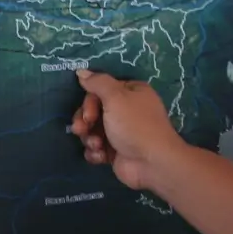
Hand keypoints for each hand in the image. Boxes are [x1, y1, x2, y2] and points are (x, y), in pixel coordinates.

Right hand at [70, 69, 183, 192]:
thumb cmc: (135, 125)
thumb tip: (81, 71)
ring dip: (89, 138)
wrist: (152, 162)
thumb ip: (97, 82)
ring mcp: (121, 132)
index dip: (89, 102)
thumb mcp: (116, 97)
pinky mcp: (116, 152)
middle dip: (85, 121)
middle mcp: (127, 110)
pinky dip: (95, 153)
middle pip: (93, 111)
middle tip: (82, 129)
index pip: (101, 90)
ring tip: (97, 145)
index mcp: (131, 92)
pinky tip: (101, 157)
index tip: (88, 114)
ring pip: (92, 131)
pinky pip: (96, 148)